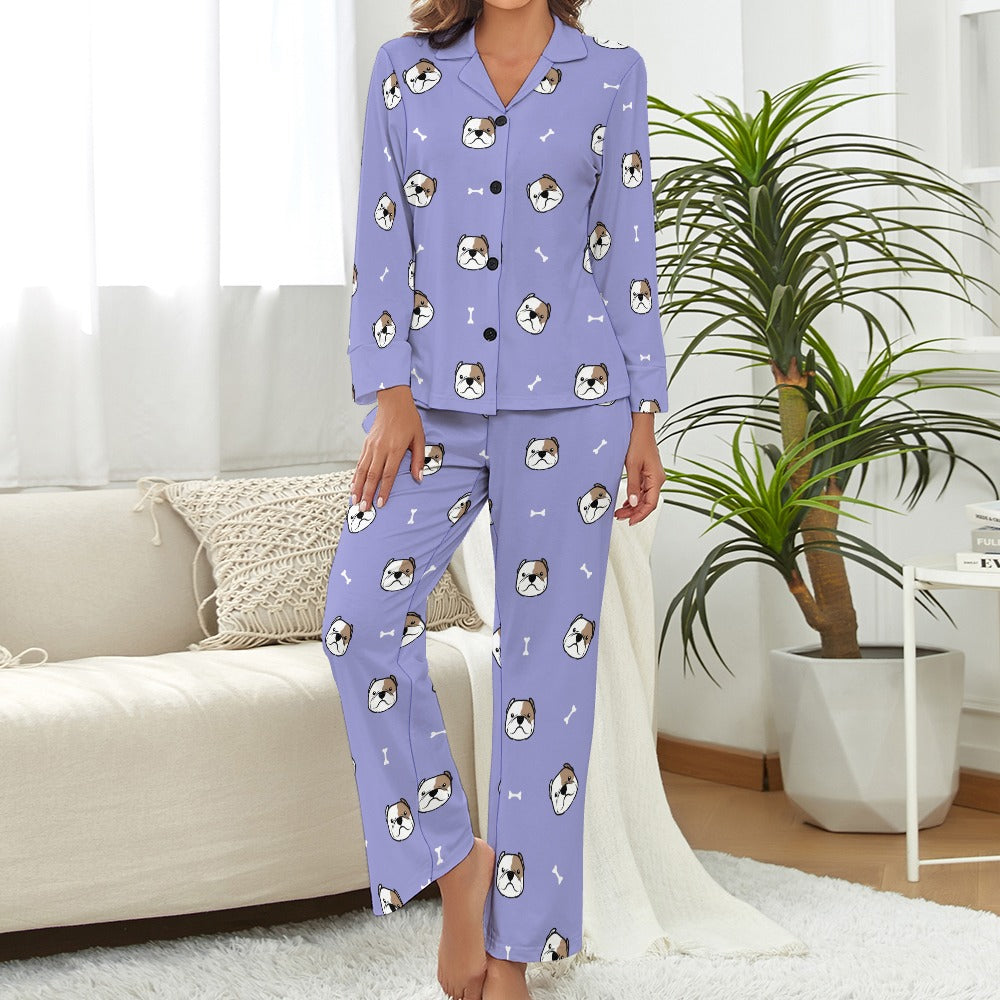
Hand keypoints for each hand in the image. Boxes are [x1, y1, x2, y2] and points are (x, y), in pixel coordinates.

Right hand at [350, 385, 424, 509]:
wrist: (394, 401)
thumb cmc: (409, 419)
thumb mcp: (419, 438)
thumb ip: (418, 460)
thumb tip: (418, 479)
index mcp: (395, 449)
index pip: (388, 474)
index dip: (383, 490)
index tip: (380, 504)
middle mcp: (381, 449)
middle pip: (372, 475)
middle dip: (367, 494)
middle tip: (363, 509)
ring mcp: (371, 446)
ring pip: (362, 470)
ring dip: (358, 487)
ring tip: (354, 501)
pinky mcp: (366, 443)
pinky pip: (359, 462)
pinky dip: (355, 475)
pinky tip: (353, 485)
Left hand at [614, 411, 664, 524]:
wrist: (639, 427)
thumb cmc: (637, 442)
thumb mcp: (632, 465)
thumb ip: (633, 485)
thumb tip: (634, 503)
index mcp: (656, 479)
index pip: (650, 504)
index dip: (640, 515)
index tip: (629, 521)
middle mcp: (657, 479)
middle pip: (648, 502)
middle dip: (634, 512)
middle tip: (619, 517)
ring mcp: (653, 476)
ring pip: (645, 497)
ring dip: (633, 506)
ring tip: (620, 511)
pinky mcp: (647, 472)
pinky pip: (643, 489)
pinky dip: (635, 497)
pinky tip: (626, 502)